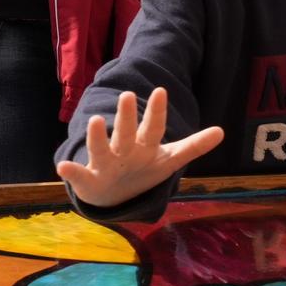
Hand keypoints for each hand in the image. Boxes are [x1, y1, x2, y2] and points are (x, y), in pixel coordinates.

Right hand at [55, 88, 224, 210]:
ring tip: (95, 120)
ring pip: (101, 149)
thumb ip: (194, 146)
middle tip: (126, 94)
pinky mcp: (90, 180)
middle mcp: (124, 149)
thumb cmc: (144, 169)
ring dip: (98, 136)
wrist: (114, 194)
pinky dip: (71, 172)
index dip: (158, 112)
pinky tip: (63, 167)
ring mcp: (106, 163)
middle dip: (127, 117)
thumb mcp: (170, 159)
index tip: (161, 91)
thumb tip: (222, 131)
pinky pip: (80, 176)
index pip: (154, 127)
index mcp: (145, 144)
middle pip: (127, 133)